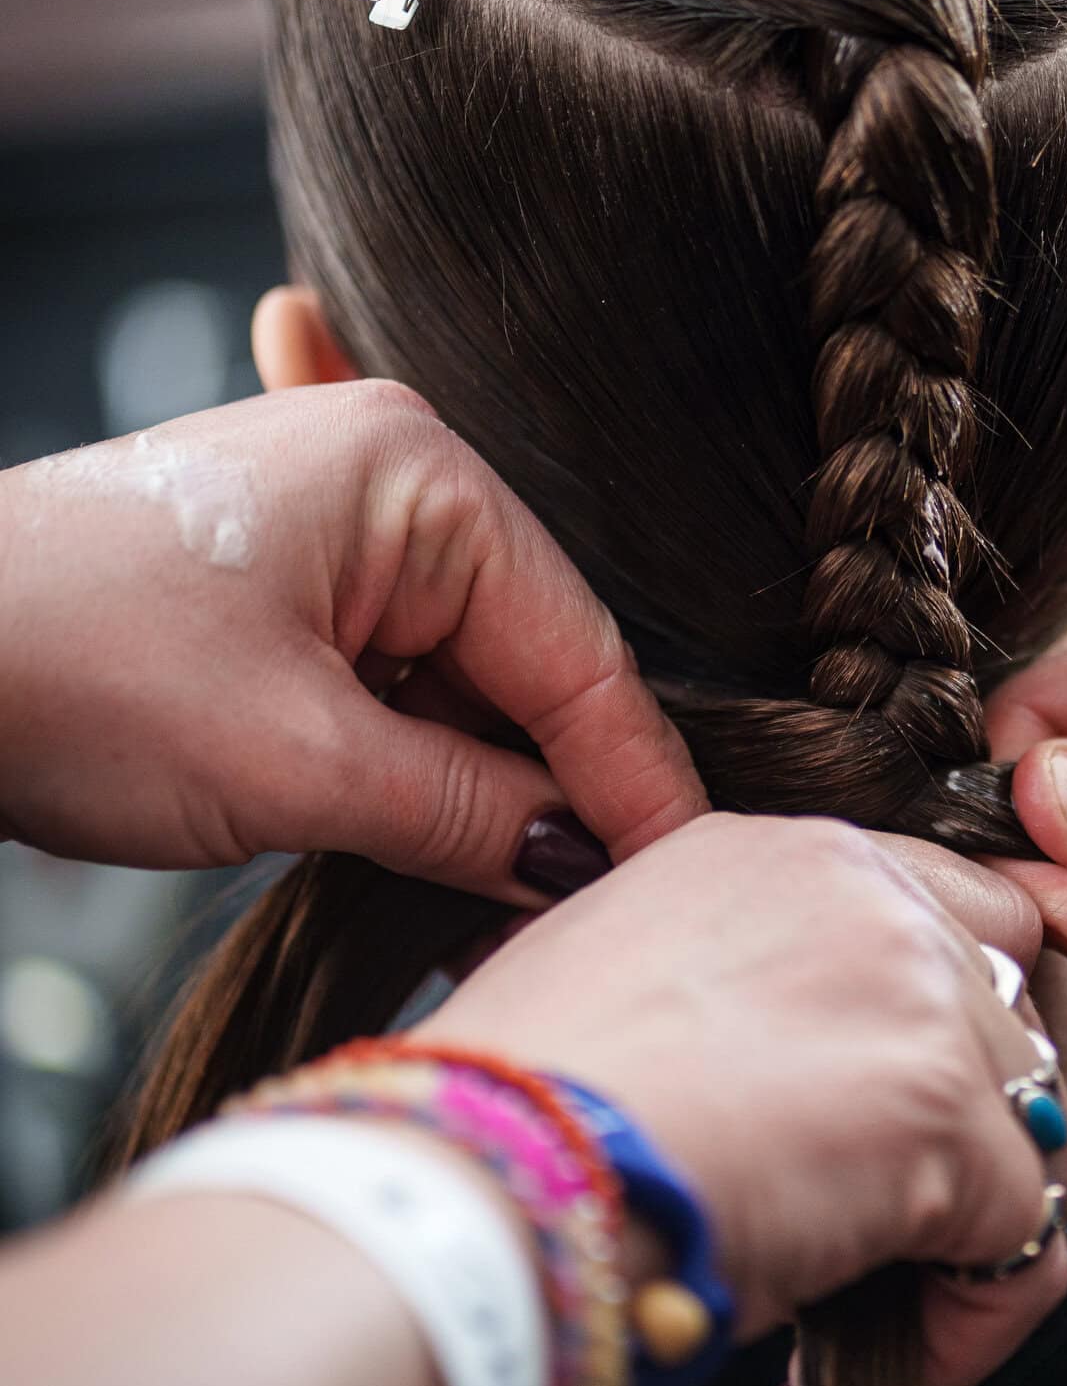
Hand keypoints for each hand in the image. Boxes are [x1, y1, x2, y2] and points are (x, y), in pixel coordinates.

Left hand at [0, 383, 702, 896]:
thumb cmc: (66, 664)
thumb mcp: (293, 763)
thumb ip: (461, 810)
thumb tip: (576, 859)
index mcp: (417, 473)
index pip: (575, 646)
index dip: (631, 775)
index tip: (681, 874)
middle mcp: (392, 476)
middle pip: (527, 658)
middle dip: (551, 789)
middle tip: (593, 913)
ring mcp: (336, 526)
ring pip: (461, 678)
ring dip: (478, 788)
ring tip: (501, 903)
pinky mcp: (287, 585)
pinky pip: (393, 678)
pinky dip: (412, 764)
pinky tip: (434, 845)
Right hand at [417, 815, 1066, 1385]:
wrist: (481, 1181)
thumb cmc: (515, 1110)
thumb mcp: (619, 973)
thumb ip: (737, 981)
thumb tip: (789, 1068)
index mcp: (780, 852)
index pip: (941, 910)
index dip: (933, 1026)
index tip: (887, 1115)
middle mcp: (864, 888)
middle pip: (1013, 1004)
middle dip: (973, 1116)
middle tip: (896, 1212)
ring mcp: (916, 987)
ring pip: (1038, 1118)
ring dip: (981, 1219)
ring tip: (891, 1298)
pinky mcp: (945, 1105)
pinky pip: (1032, 1234)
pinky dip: (984, 1314)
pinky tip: (909, 1349)